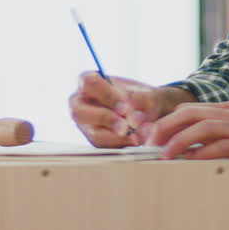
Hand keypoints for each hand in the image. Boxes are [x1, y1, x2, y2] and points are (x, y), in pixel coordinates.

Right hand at [68, 72, 193, 146]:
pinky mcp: (95, 141)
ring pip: (93, 133)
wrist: (149, 114)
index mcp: (89, 82)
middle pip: (79, 111)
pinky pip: (104, 147)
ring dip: (117, 137)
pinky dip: (122, 145)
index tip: (125, 107)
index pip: (89, 83)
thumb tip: (133, 111)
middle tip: (126, 127)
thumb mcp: (147, 93)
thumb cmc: (142, 98)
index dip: (106, 95)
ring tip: (138, 136)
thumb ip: (142, 98)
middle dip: (105, 119)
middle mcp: (81, 103)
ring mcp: (86, 124)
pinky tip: (137, 141)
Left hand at [147, 102, 228, 171]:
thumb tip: (205, 149)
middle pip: (191, 114)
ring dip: (180, 140)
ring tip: (164, 154)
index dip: (169, 120)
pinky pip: (225, 146)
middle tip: (149, 142)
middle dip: (166, 127)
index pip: (193, 109)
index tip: (153, 134)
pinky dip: (205, 153)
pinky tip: (192, 161)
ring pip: (203, 127)